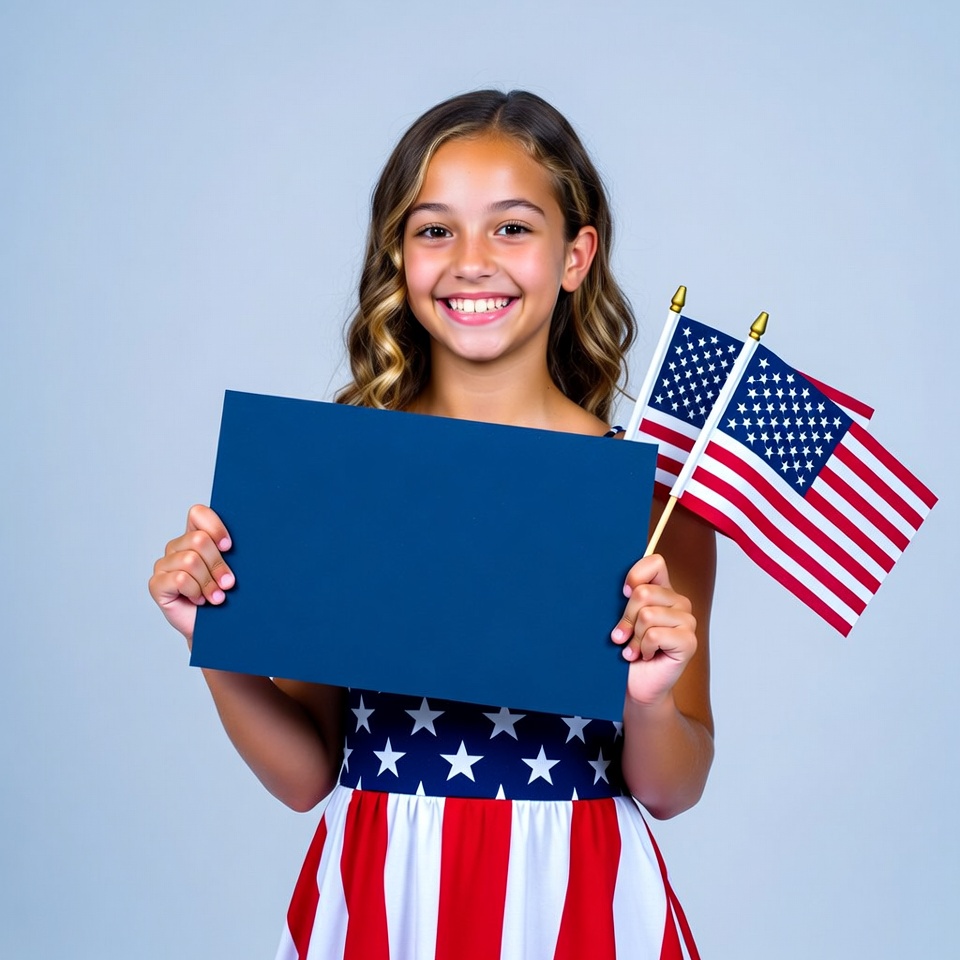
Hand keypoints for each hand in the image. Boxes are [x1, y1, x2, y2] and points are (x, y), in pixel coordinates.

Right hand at [148, 504, 234, 643]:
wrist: (215, 630)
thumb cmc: (225, 597)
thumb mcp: (233, 570)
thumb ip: (232, 553)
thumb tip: (255, 538)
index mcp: (194, 536)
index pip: (197, 513)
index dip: (215, 527)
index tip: (229, 547)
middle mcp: (176, 547)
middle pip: (199, 540)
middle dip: (218, 564)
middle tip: (229, 583)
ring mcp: (164, 565)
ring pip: (190, 560)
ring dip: (209, 582)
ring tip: (217, 597)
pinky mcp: (157, 584)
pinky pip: (180, 579)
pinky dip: (196, 591)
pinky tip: (200, 601)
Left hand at [610, 554, 697, 707]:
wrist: (636, 684)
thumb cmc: (627, 649)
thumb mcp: (622, 617)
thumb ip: (626, 597)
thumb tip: (616, 583)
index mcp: (664, 590)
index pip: (656, 563)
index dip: (635, 576)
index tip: (623, 594)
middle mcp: (679, 602)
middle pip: (644, 593)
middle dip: (626, 617)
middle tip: (623, 635)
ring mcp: (687, 622)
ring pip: (647, 615)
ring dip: (634, 637)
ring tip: (633, 649)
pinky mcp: (689, 642)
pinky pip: (655, 635)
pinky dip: (642, 648)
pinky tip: (644, 655)